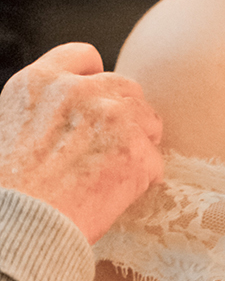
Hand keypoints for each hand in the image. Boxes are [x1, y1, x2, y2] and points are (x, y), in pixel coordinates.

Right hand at [0, 43, 162, 242]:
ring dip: (142, 142)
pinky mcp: (136, 152)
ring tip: (118, 170)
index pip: (85, 57)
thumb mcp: (14, 125)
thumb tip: (76, 116)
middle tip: (116, 145)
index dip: (95, 80)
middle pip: (126, 86)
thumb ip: (48, 108)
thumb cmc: (14, 189)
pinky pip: (155, 161)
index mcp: (41, 81)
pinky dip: (144, 179)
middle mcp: (78, 91)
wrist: (23, 223)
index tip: (99, 103)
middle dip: (127, 113)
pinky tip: (120, 193)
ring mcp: (111, 119)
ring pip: (149, 119)